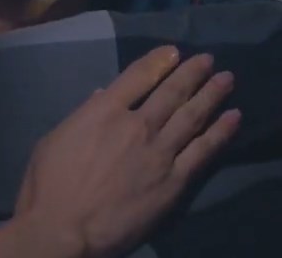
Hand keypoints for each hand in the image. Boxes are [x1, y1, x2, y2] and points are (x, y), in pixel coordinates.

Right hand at [11, 46, 239, 257]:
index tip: (174, 52)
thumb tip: (101, 97)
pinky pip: (203, 150)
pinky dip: (220, 132)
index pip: (138, 75)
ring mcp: (159, 152)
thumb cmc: (48, 187)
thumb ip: (83, 117)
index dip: (159, 61)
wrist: (64, 229)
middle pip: (171, 91)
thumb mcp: (54, 141)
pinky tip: (233, 117)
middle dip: (192, 73)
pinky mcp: (174, 181)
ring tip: (226, 80)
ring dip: (211, 94)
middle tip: (209, 60)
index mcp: (103, 110)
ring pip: (192, 115)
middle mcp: (136, 124)